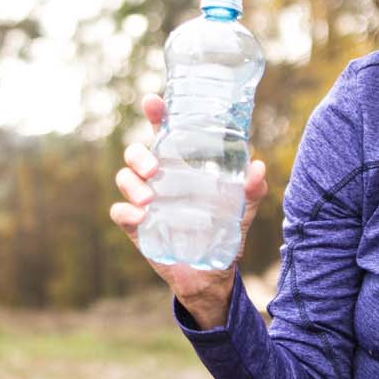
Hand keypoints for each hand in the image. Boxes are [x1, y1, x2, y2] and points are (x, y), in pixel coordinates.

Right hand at [108, 93, 268, 327]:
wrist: (211, 277)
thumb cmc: (224, 235)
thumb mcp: (242, 212)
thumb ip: (251, 191)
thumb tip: (258, 167)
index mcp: (181, 168)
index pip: (164, 134)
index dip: (156, 115)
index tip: (153, 101)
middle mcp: (159, 180)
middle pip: (135, 153)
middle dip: (138, 154)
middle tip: (154, 168)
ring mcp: (144, 202)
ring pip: (123, 178)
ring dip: (131, 183)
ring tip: (149, 198)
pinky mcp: (137, 227)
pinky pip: (120, 212)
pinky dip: (126, 211)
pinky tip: (140, 216)